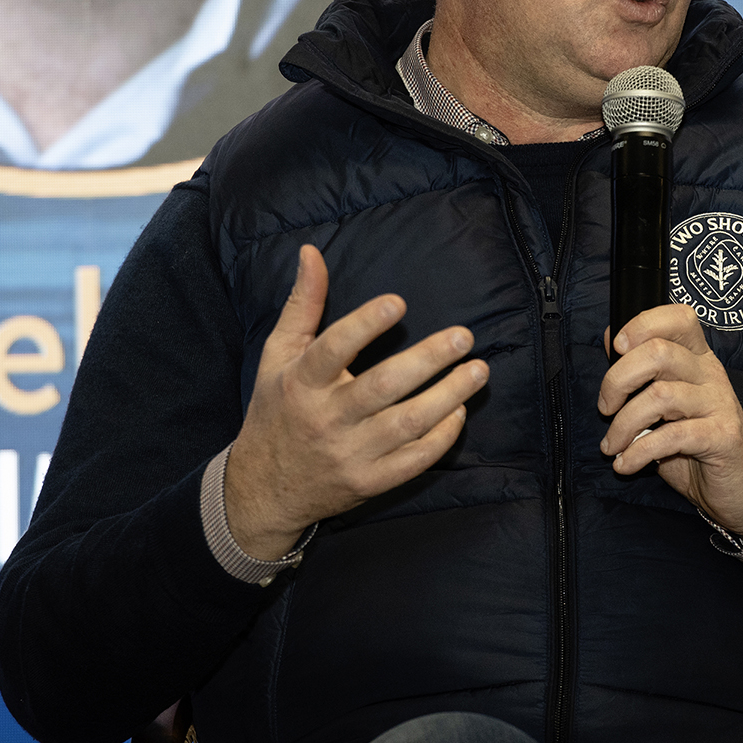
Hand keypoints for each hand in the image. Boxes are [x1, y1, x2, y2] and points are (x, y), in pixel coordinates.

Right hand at [224, 245, 487, 558]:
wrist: (264, 490)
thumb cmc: (277, 410)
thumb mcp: (278, 355)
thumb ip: (303, 304)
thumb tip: (311, 252)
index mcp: (301, 382)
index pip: (333, 349)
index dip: (365, 325)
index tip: (399, 302)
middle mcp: (326, 418)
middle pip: (382, 386)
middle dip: (428, 359)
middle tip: (463, 336)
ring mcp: (350, 454)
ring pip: (407, 424)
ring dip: (449, 396)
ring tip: (478, 370)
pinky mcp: (369, 482)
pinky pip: (414, 461)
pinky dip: (442, 437)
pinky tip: (460, 411)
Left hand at [597, 304, 742, 537]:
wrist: (739, 484)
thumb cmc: (694, 442)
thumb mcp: (665, 403)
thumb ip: (642, 372)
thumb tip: (612, 338)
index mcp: (698, 358)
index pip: (678, 318)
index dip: (642, 324)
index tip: (617, 348)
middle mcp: (711, 374)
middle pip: (658, 353)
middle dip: (618, 380)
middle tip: (605, 408)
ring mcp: (719, 403)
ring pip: (660, 396)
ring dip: (623, 424)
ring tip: (612, 445)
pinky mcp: (722, 436)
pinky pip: (672, 437)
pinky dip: (639, 452)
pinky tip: (625, 464)